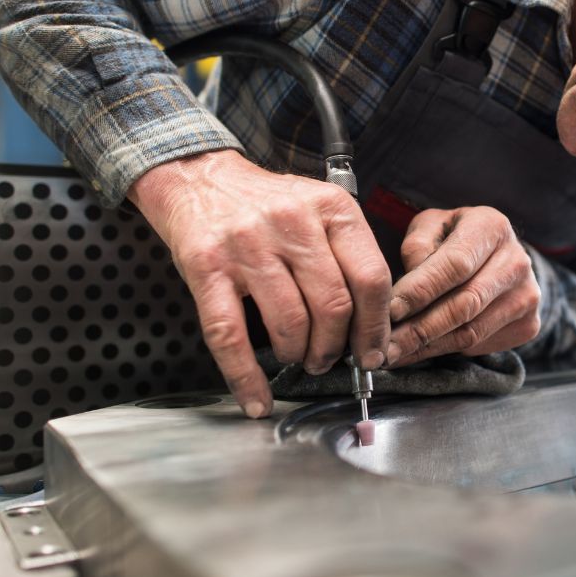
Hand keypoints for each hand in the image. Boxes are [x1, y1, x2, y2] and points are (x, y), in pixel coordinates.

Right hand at [129, 150, 390, 417]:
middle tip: (328, 360)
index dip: (376, 326)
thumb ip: (347, 255)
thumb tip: (372, 324)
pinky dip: (245, 377)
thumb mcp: (318, 209)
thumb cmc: (267, 204)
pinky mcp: (207, 267)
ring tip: (296, 357)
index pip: (370, 278)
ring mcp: (247, 244)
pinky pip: (230, 336)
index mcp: (330, 208)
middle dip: (335, 348)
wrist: (199, 177)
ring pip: (290, 323)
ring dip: (298, 355)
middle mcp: (292, 222)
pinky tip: (256, 399)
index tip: (374, 352)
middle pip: (333, 306)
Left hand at [386, 206, 540, 365]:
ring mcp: (528, 296)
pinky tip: (422, 350)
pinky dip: (446, 351)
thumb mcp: (431, 227)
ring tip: (396, 354)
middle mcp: (517, 261)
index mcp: (492, 227)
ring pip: (470, 333)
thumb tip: (405, 292)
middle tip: (386, 347)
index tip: (390, 311)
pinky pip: (480, 346)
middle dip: (420, 329)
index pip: (455, 264)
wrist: (499, 256)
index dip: (421, 290)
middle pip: (464, 305)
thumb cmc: (454, 239)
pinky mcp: (528, 324)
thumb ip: (416, 249)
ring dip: (428, 348)